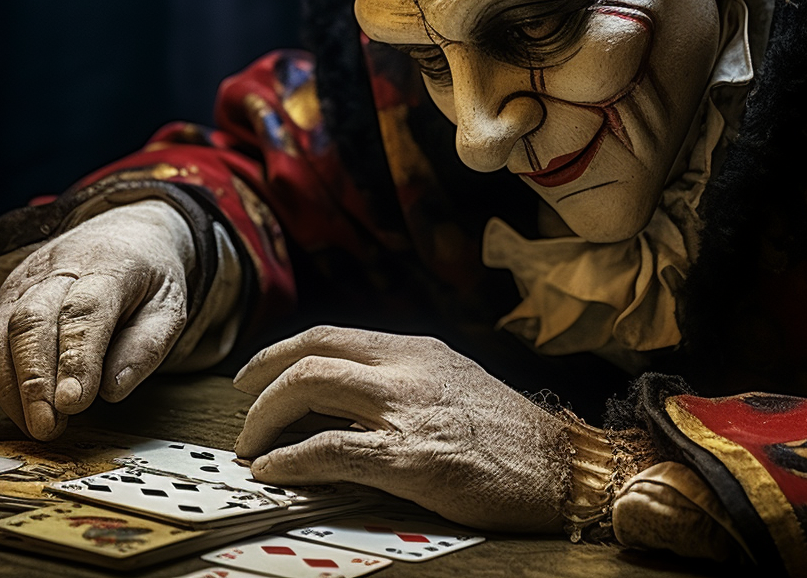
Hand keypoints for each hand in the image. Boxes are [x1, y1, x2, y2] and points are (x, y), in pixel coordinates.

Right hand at [0, 199, 193, 439]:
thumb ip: (146, 347)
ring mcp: (26, 278)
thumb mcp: (170, 307)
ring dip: (13, 387)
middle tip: (47, 427)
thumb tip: (112, 391)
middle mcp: (60, 266)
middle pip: (32, 321)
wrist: (126, 232)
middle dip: (35, 381)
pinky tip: (22, 409)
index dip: (75, 359)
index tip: (73, 404)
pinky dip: (2, 381)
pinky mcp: (7, 294)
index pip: (83, 312)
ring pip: (2, 332)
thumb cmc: (150, 278)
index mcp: (109, 264)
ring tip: (36, 426)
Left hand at [232, 327, 569, 532]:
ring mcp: (406, 411)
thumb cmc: (512, 435)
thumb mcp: (456, 383)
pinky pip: (329, 450)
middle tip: (243, 413)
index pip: (330, 334)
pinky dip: (289, 460)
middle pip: (309, 355)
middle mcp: (406, 369)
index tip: (256, 374)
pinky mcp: (410, 458)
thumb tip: (349, 395)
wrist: (563, 468)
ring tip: (252, 446)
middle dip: (261, 383)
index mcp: (417, 350)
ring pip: (308, 387)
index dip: (280, 352)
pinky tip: (274, 472)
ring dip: (265, 418)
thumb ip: (406, 380)